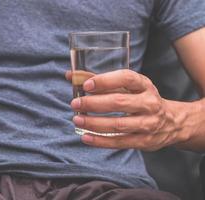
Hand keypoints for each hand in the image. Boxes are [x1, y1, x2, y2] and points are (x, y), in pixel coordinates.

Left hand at [66, 69, 191, 150]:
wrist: (172, 122)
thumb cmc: (141, 99)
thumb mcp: (128, 87)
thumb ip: (100, 81)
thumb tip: (70, 76)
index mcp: (144, 85)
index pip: (126, 78)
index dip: (105, 81)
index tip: (86, 85)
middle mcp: (149, 103)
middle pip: (119, 102)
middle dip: (94, 103)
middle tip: (75, 104)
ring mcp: (148, 123)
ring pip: (118, 124)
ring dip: (94, 123)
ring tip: (77, 119)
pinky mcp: (144, 141)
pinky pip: (119, 142)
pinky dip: (100, 141)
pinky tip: (85, 137)